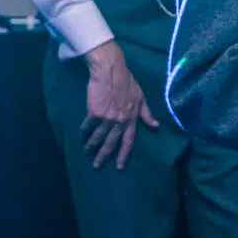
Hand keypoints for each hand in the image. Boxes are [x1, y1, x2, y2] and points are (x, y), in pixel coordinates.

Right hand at [82, 41, 157, 170]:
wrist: (110, 70)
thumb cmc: (126, 81)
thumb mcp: (141, 97)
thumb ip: (146, 113)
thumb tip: (155, 126)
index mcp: (132, 119)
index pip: (128, 141)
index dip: (123, 154)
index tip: (119, 166)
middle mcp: (120, 121)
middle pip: (111, 143)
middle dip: (103, 156)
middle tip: (97, 166)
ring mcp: (107, 118)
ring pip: (98, 137)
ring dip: (91, 146)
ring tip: (86, 152)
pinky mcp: (94, 113)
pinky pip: (88, 126)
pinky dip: (84, 131)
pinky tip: (81, 135)